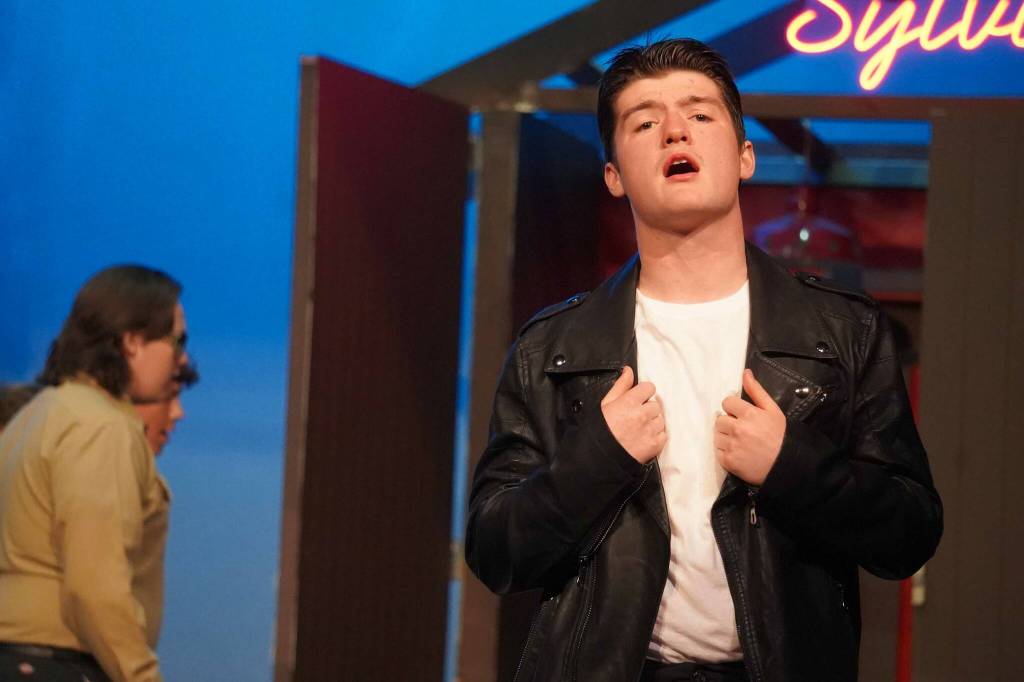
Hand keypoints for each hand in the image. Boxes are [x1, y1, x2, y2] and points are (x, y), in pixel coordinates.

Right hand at [600, 366, 665, 463]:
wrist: (601, 457)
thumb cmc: (601, 430)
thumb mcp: (606, 404)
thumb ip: (620, 386)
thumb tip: (628, 370)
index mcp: (629, 402)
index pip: (649, 388)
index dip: (643, 393)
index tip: (638, 400)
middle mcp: (642, 414)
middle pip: (655, 404)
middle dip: (647, 409)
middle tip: (635, 417)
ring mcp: (650, 430)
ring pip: (661, 419)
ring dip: (653, 422)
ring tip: (639, 429)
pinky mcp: (655, 444)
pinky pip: (664, 434)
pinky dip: (656, 435)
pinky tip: (644, 437)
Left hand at [714, 369, 785, 484]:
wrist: (785, 464)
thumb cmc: (780, 436)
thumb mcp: (773, 410)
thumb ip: (756, 390)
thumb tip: (745, 373)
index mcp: (749, 414)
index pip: (727, 402)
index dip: (733, 408)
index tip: (741, 415)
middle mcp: (738, 429)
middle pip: (720, 419)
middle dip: (728, 422)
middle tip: (741, 430)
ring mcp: (732, 446)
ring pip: (717, 435)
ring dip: (725, 436)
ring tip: (740, 442)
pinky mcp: (728, 461)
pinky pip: (717, 451)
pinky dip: (725, 451)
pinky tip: (738, 452)